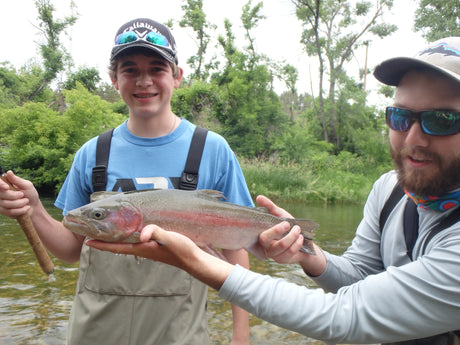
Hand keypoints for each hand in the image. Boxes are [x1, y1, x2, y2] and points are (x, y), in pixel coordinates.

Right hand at [0, 171, 37, 217]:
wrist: (34, 207)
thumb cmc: (30, 194)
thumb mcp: (26, 185)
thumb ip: (17, 180)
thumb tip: (9, 172)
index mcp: (5, 184)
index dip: (0, 184)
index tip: (6, 187)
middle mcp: (0, 193)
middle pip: (1, 194)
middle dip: (14, 196)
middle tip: (23, 195)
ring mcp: (0, 202)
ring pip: (5, 203)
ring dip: (19, 203)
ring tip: (26, 201)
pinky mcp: (3, 211)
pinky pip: (8, 211)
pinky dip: (19, 210)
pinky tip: (26, 208)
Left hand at [86, 224, 200, 268]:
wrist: (193, 260)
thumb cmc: (181, 250)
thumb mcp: (169, 239)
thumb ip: (156, 233)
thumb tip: (143, 233)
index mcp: (142, 248)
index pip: (117, 247)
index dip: (102, 245)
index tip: (87, 242)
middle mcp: (142, 249)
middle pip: (119, 245)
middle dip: (105, 240)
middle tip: (92, 233)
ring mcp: (149, 248)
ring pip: (127, 243)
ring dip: (116, 238)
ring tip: (107, 231)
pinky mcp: (155, 246)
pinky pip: (137, 241)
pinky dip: (129, 235)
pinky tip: (132, 230)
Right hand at [255, 195, 325, 274]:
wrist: (303, 240)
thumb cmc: (289, 226)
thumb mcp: (280, 215)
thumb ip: (270, 207)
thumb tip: (259, 197)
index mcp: (261, 234)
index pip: (259, 232)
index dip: (271, 228)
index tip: (285, 222)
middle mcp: (263, 245)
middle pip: (265, 239)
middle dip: (278, 230)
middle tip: (289, 224)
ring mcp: (272, 254)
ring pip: (280, 245)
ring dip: (292, 236)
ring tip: (298, 230)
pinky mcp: (281, 260)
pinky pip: (289, 252)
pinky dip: (297, 243)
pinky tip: (300, 238)